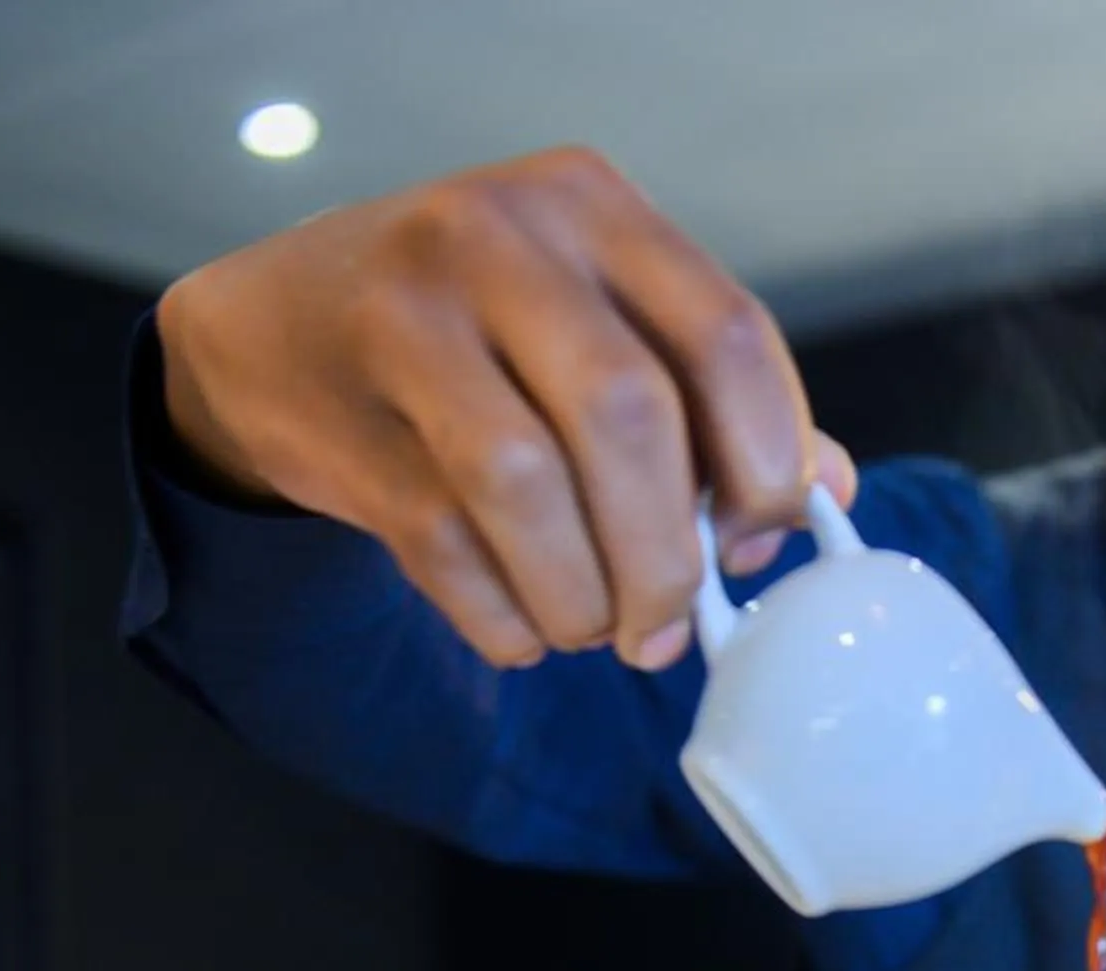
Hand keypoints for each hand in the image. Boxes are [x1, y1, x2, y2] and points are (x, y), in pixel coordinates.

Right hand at [154, 147, 856, 669]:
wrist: (272, 323)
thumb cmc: (477, 334)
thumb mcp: (598, 320)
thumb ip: (712, 396)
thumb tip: (833, 491)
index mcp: (593, 208)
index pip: (726, 335)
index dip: (768, 461)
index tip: (754, 540)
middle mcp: (497, 240)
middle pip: (628, 416)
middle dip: (665, 554)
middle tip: (666, 628)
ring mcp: (405, 319)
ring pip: (528, 485)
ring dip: (582, 595)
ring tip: (593, 629)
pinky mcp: (339, 416)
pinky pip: (446, 544)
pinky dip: (504, 616)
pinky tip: (522, 625)